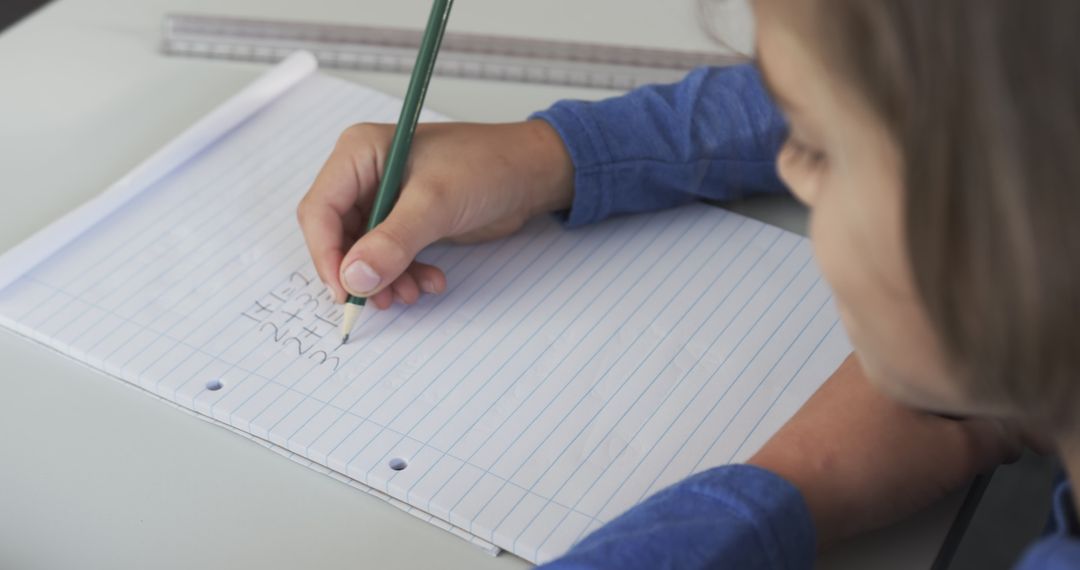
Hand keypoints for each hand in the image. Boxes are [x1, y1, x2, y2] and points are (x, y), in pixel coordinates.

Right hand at [297, 120, 573, 308]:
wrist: (531, 173)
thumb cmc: (486, 166)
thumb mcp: (436, 204)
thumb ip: (392, 242)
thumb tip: (354, 279)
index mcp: (358, 154)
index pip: (320, 210)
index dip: (326, 255)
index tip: (345, 291)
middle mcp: (365, 174)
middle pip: (337, 235)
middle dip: (359, 272)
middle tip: (382, 301)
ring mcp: (385, 198)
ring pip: (364, 253)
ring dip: (385, 279)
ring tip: (412, 294)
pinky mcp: (406, 220)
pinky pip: (389, 256)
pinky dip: (405, 274)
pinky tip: (431, 282)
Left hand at [747, 354, 1022, 545]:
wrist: (794, 494)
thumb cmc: (872, 464)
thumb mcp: (954, 454)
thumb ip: (995, 437)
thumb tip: (1008, 432)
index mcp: (895, 351)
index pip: (960, 368)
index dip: (983, 406)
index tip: (981, 437)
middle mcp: (863, 361)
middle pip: (930, 387)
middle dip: (950, 421)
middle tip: (949, 453)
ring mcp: (840, 389)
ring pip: (903, 408)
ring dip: (920, 435)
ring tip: (915, 464)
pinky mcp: (826, 419)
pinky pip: (876, 426)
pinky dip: (890, 445)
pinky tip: (887, 467)